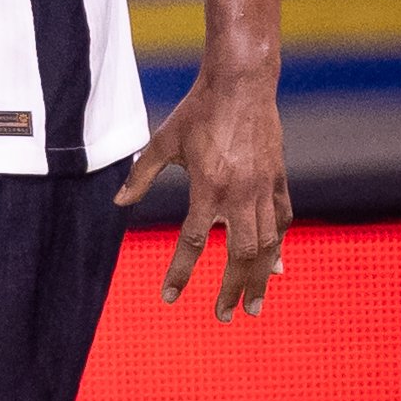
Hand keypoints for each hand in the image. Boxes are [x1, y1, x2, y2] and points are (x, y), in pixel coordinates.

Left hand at [117, 66, 289, 318]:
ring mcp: (263, 188)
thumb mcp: (162, 143)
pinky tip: (276, 265)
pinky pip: (282, 220)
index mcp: (207, 189)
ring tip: (255, 305)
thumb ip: (140, 176)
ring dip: (260, 278)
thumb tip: (118, 204)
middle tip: (226, 316)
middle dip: (233, 290)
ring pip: (266, 244)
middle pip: (239, 255)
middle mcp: (239, 195)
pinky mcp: (278, 179)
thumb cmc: (198, 112)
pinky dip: (279, 245)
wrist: (241, 84)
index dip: (180, 274)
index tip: (169, 297)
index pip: (192, 243)